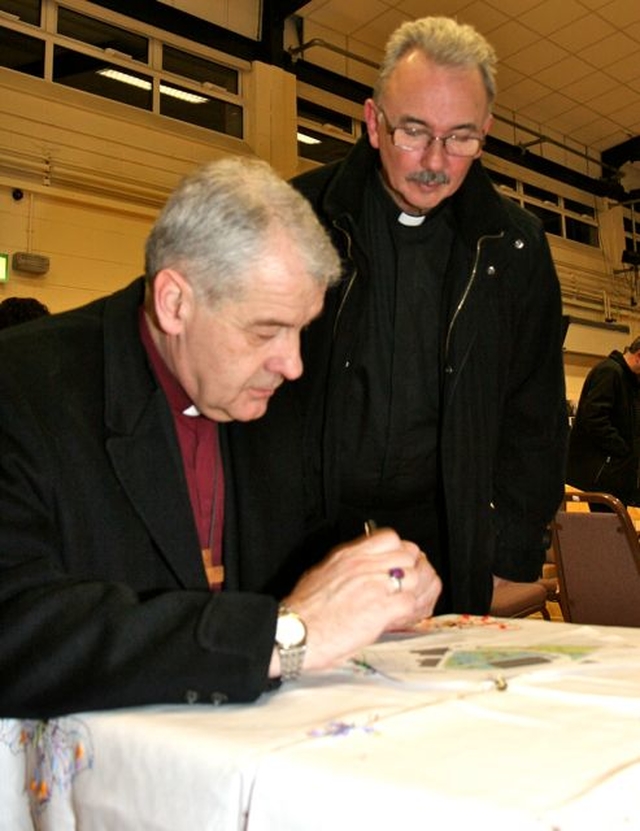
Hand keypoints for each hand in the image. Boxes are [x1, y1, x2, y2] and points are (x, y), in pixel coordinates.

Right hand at [270, 527, 440, 676]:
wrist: (296, 632)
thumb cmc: (304, 610)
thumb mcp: (323, 573)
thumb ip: (349, 567)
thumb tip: (364, 569)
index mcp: (350, 555)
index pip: (390, 538)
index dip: (400, 550)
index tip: (400, 562)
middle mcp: (364, 565)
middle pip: (409, 555)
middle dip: (414, 571)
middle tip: (410, 586)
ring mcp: (375, 586)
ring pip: (416, 577)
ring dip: (417, 592)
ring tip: (409, 604)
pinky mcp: (381, 610)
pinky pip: (411, 603)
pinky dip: (412, 612)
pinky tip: (403, 619)